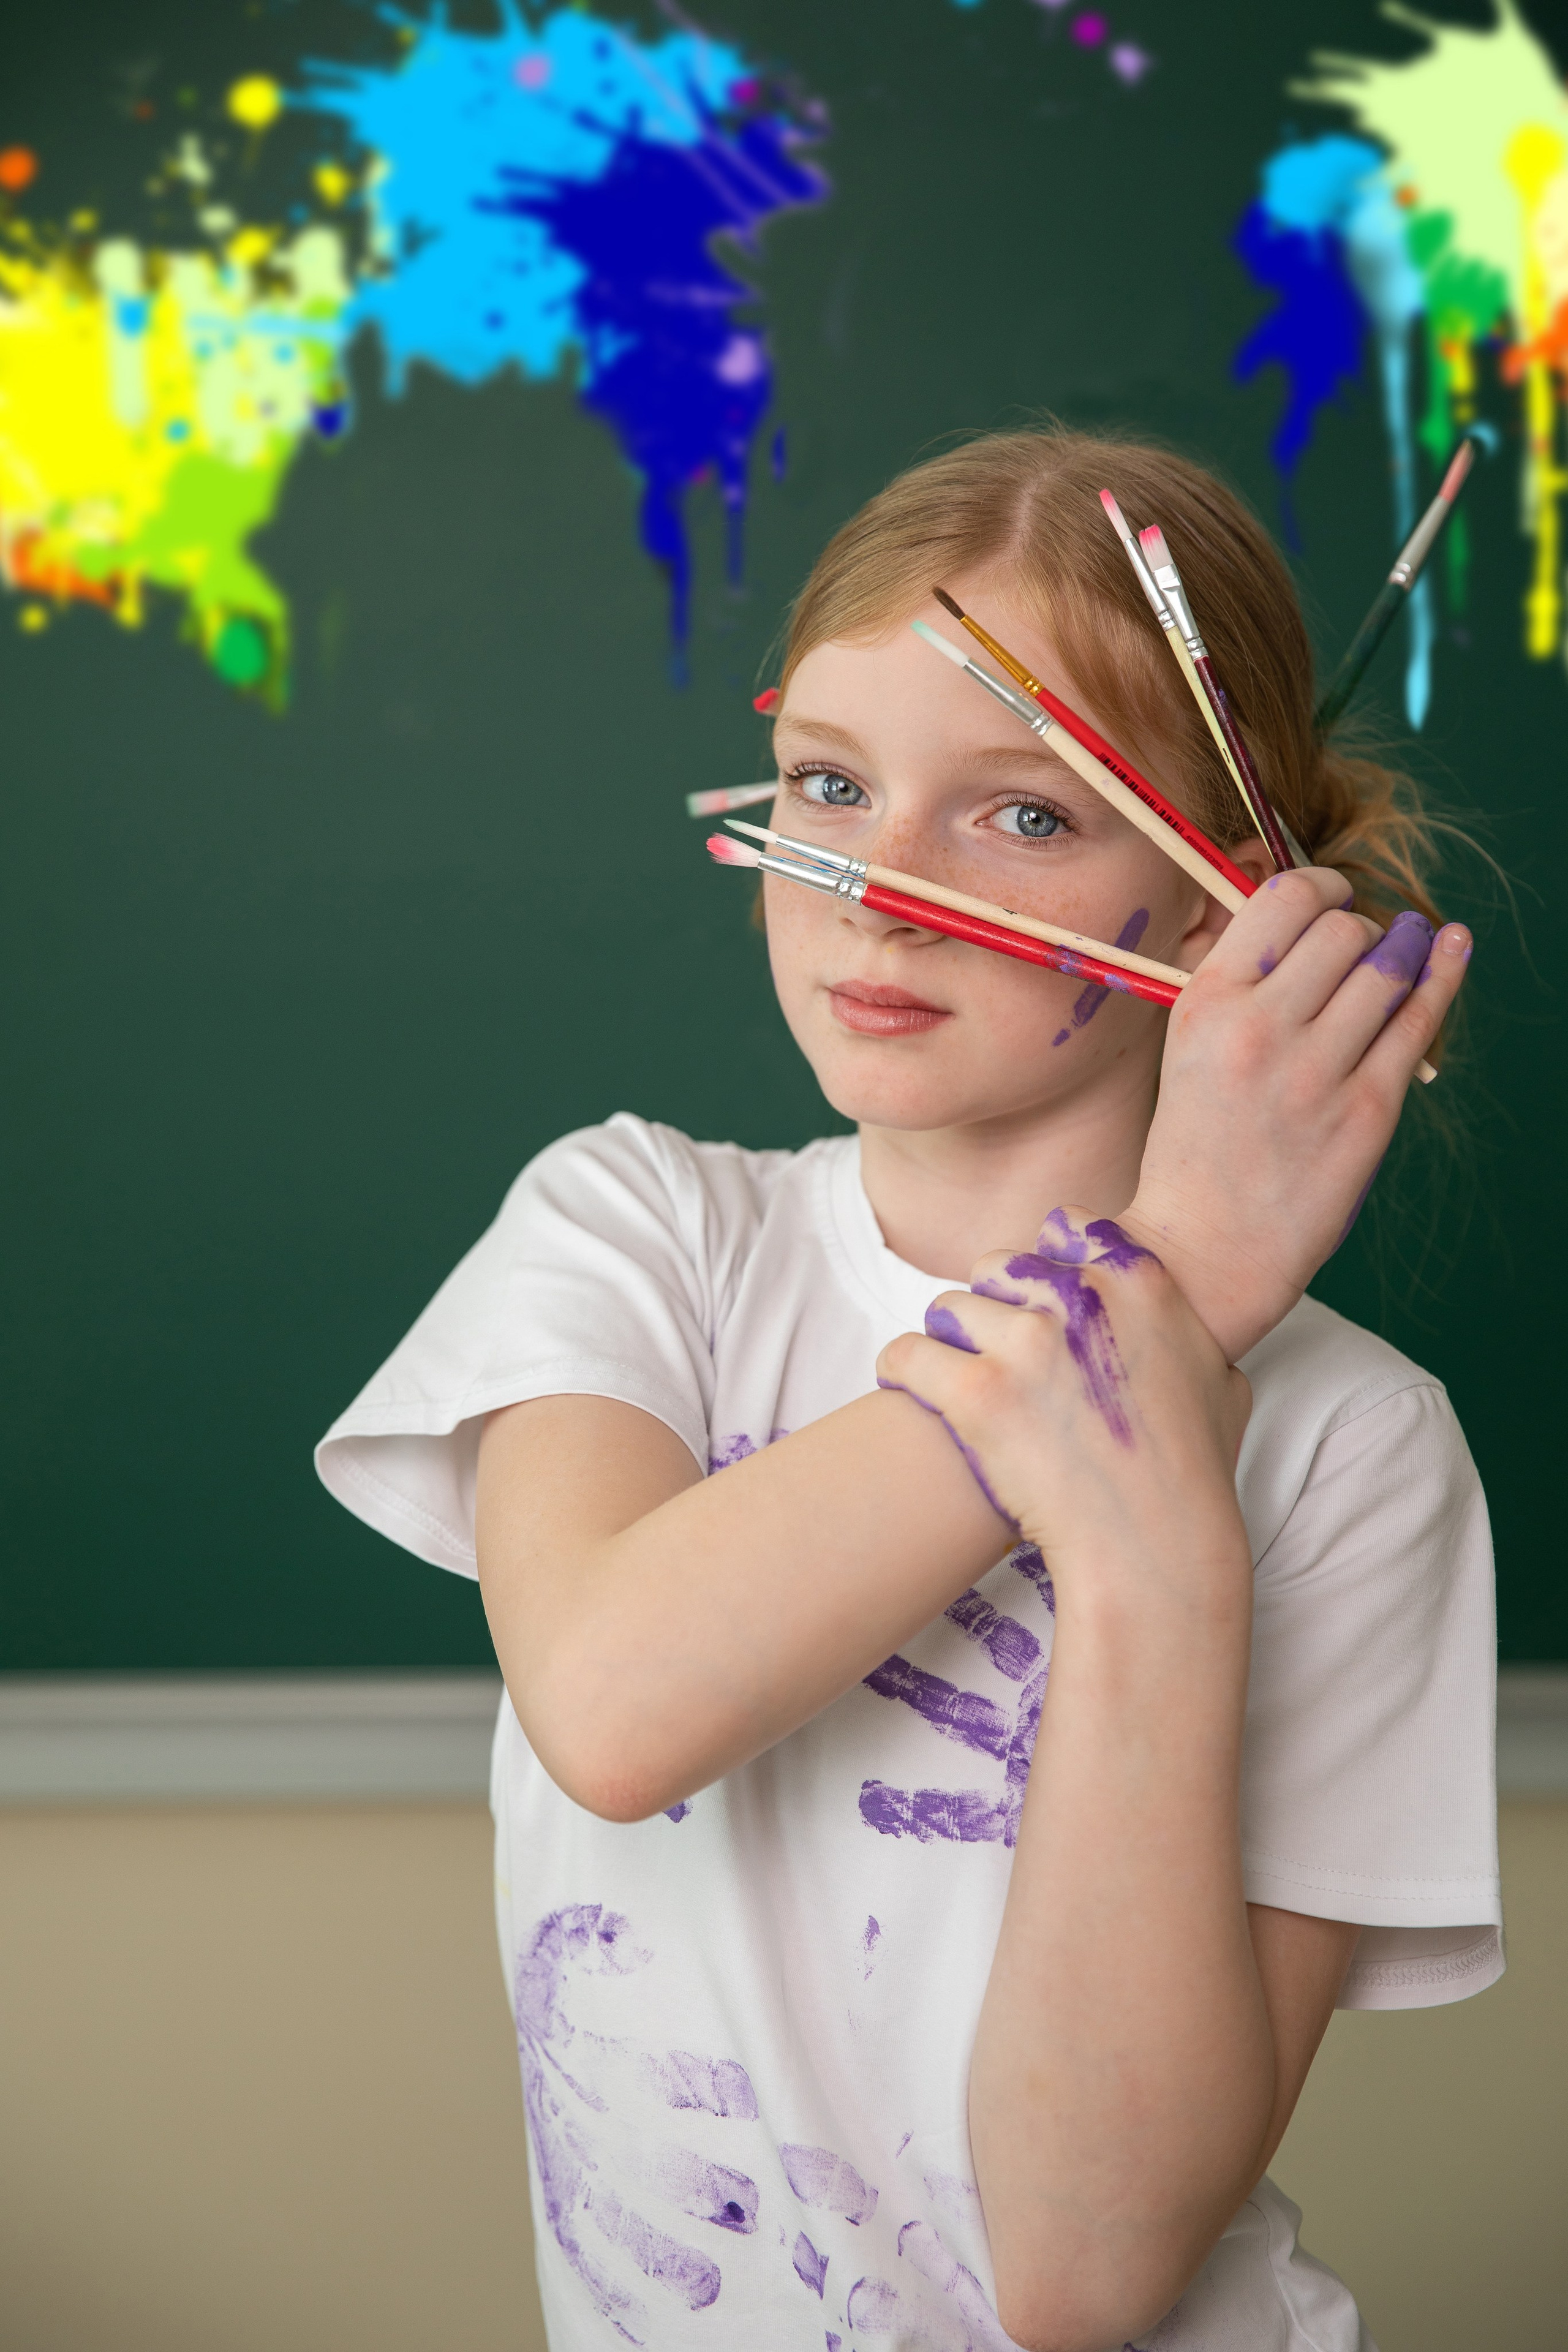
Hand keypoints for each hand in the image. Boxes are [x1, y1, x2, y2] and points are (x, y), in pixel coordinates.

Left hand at [877, 1208, 1251, 1579]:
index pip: (1062, 1227)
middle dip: (995, 1308)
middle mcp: (1082, 1296)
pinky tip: (905, 1383)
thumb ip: (1191, 1335)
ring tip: (957, 1380)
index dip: (1044, 1265)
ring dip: (951, 1342)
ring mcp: (1028, 1341)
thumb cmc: (1193, 1475)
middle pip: (997, 1265)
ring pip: (950, 1307)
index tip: (1038, 1303)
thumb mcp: (1222, 1382)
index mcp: (1139, 1280)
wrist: (1155, 1545)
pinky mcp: (979, 1392)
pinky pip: (908, 1353)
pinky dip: (902, 1369)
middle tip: (998, 1357)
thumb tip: (1185, 1330)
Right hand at [1126, 869, 1470, 1360]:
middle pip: (1341, 930)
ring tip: (1408, 943)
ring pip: (1386, 967)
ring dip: (1402, 947)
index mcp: (1207, 1004)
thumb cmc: (1196, 1147)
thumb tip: (1308, 919)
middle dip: (1357, 928)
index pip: (1281, 899)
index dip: (1320, 885)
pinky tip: (1453, 948)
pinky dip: (1443, 974)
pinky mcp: (1366, 1111)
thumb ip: (1242, 983)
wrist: (1203, 1248)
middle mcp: (1260, 1027)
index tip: (1332, 897)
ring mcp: (1317, 1070)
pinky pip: (1418, 1021)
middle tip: (1360, 947)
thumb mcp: (1190, 1046)